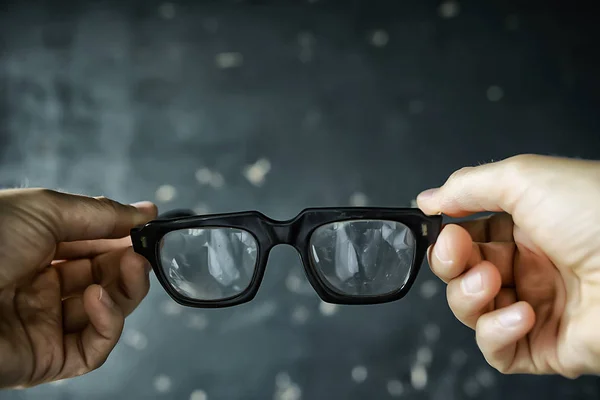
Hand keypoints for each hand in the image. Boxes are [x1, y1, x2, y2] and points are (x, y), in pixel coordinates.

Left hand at [0, 189, 156, 387]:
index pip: (94, 248)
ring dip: (125, 292)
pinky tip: (99, 299)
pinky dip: (108, 324)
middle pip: (105, 281)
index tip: (149, 230)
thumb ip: (101, 213)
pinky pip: (93, 349)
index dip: (123, 240)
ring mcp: (44, 326)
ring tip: (129, 270)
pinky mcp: (46, 361)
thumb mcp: (46, 211)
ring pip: (106, 315)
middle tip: (141, 255)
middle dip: (129, 266)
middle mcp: (41, 288)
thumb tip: (146, 211)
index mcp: (36, 251)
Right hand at [417, 154, 599, 377]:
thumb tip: (429, 199)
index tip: (443, 232)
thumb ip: (468, 186)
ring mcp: (536, 308)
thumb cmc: (598, 214)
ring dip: (469, 297)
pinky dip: (495, 333)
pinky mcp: (546, 346)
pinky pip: (498, 351)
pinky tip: (521, 314)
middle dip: (451, 266)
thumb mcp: (525, 179)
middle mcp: (529, 268)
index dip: (447, 239)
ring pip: (471, 313)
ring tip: (494, 282)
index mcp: (525, 228)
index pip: (466, 239)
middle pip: (461, 276)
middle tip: (461, 256)